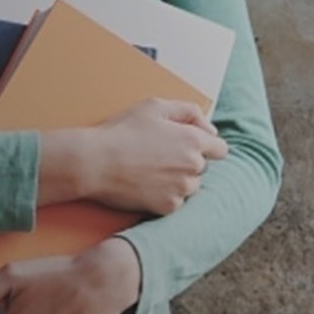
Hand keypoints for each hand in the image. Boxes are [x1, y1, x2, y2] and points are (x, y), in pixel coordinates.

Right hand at [88, 98, 228, 214]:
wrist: (93, 162)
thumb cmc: (120, 132)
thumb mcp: (154, 107)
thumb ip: (188, 111)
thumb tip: (209, 127)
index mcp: (194, 140)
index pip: (220, 149)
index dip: (205, 147)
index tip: (187, 147)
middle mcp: (193, 166)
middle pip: (202, 168)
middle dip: (186, 163)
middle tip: (158, 158)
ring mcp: (181, 188)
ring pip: (189, 186)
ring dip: (176, 181)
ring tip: (149, 172)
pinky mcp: (167, 206)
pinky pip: (174, 202)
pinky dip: (163, 196)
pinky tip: (144, 185)